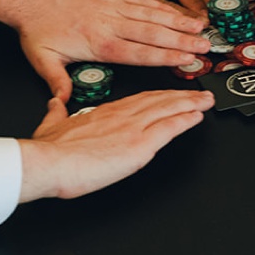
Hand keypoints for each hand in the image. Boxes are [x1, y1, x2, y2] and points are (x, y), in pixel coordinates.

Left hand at [0, 0, 208, 94]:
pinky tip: (177, 8)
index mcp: (99, 42)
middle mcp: (111, 20)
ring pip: (153, 13)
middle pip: (154, 32)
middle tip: (206, 45)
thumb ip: (58, 82)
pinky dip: (163, 4)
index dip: (166, 56)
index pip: (140, 52)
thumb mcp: (42, 60)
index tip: (187, 60)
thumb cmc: (36, 26)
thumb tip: (65, 102)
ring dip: (179, 20)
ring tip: (201, 26)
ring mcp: (114, 2)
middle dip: (183, 40)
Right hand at [17, 89, 212, 201]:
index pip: (138, 101)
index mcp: (103, 112)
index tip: (168, 94)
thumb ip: (57, 113)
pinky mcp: (140, 145)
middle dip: (180, 96)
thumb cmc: (48, 150)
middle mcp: (121, 116)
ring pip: (168, 109)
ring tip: (205, 101)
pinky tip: (197, 116)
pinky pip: (169, 128)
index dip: (157, 96)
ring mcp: (132, 128)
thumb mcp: (50, 124)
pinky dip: (185, 120)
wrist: (48, 162)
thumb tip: (55, 102)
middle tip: (198, 93)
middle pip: (158, 101)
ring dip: (190, 104)